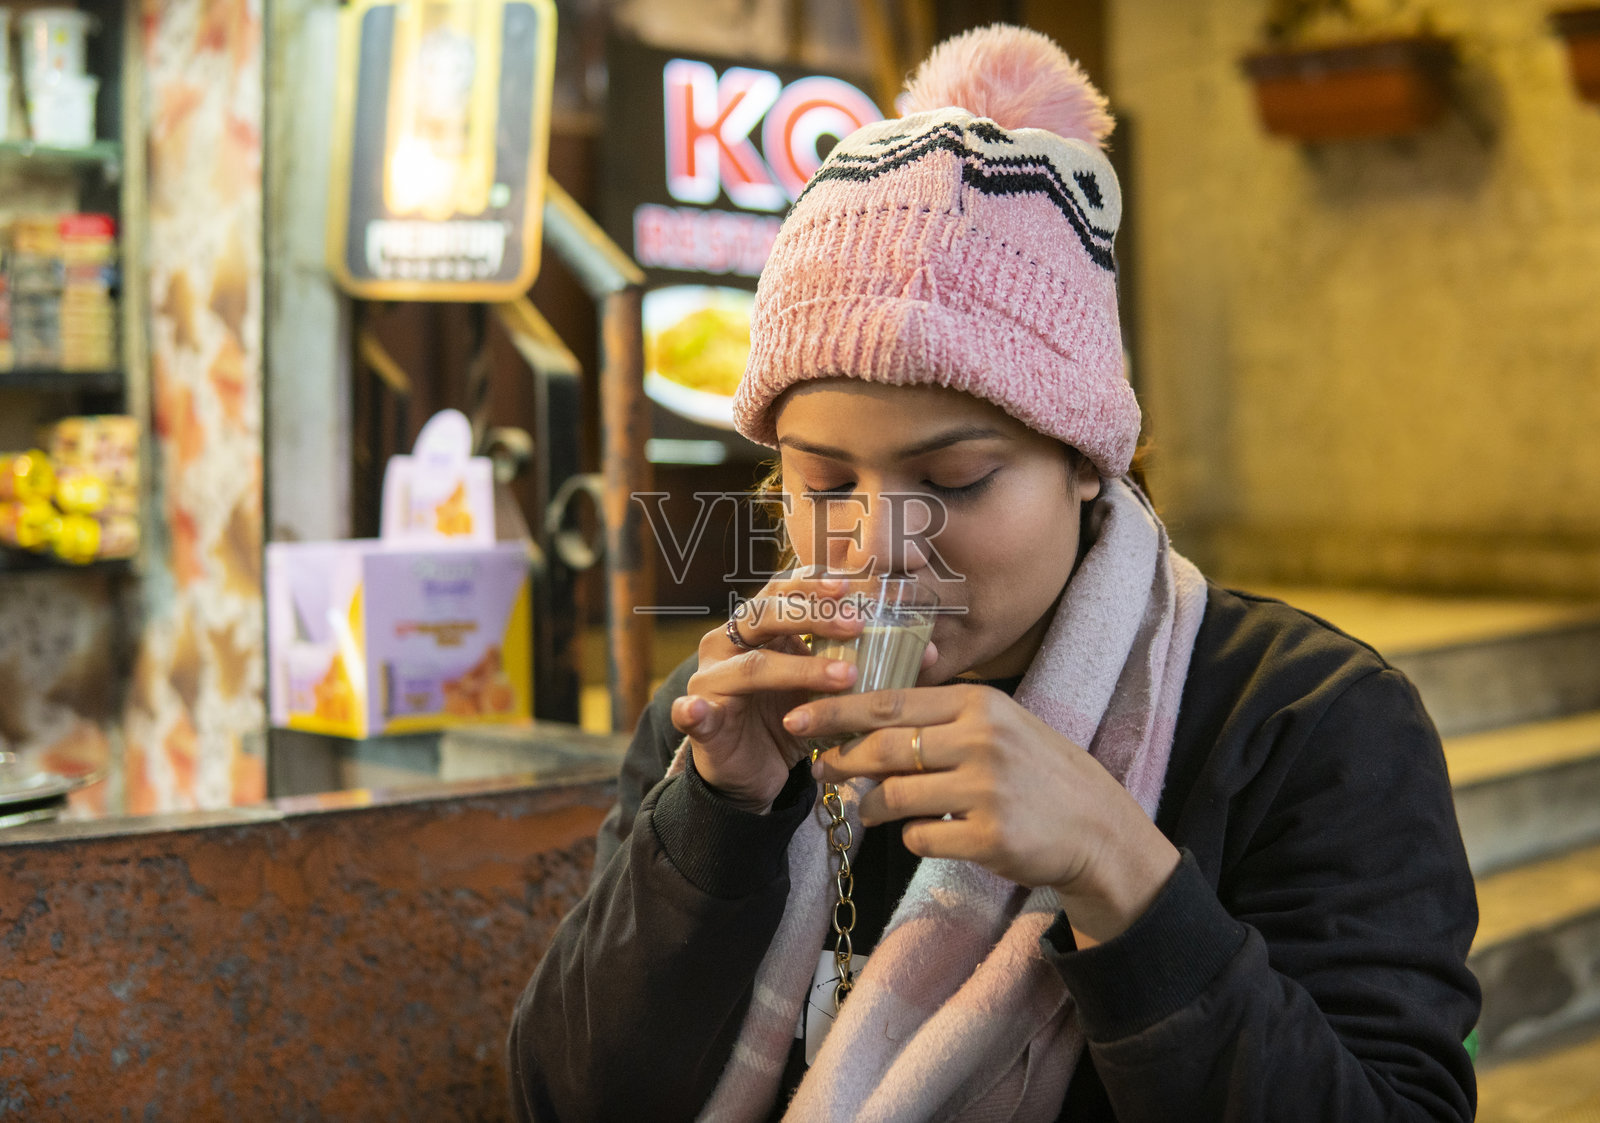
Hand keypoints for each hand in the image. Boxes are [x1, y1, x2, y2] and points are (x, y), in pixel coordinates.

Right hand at [671, 573, 939, 813]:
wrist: (752, 775)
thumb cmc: (792, 719)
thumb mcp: (830, 690)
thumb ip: (868, 666)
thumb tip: (931, 651)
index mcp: (761, 624)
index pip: (787, 590)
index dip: (818, 584)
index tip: (855, 584)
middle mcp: (731, 641)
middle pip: (768, 615)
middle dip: (815, 616)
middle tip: (858, 623)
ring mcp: (711, 677)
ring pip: (752, 665)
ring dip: (798, 669)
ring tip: (842, 677)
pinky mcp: (698, 717)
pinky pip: (690, 711)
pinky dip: (693, 710)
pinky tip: (698, 709)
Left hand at [791, 684, 1179, 943]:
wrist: (1094, 827)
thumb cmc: (1036, 771)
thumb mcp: (998, 725)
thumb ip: (941, 717)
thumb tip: (868, 720)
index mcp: (978, 704)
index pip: (891, 701)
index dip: (838, 710)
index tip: (800, 716)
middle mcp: (981, 740)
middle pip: (885, 746)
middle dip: (840, 758)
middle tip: (818, 767)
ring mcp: (986, 789)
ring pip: (894, 795)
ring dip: (869, 805)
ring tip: (865, 808)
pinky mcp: (988, 836)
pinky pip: (920, 836)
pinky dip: (912, 836)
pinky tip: (925, 832)